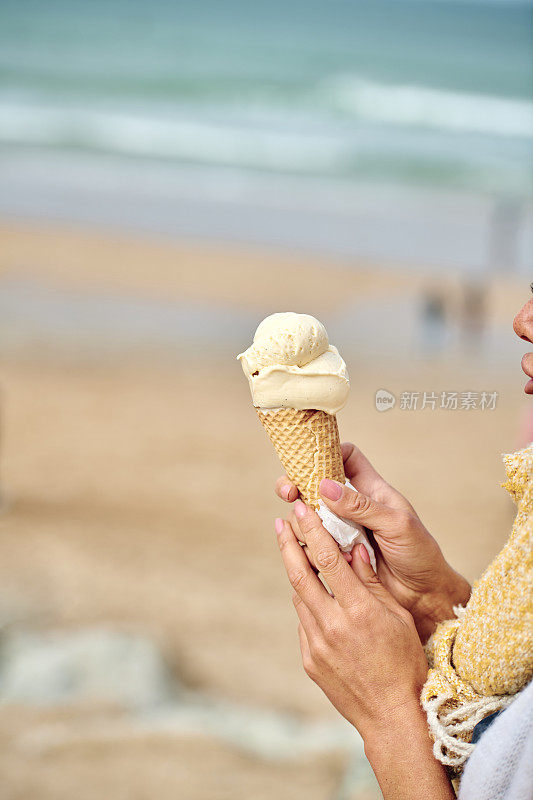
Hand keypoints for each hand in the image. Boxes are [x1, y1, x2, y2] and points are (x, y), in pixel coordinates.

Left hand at [275, 503, 454, 799]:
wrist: (392, 715)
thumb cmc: (405, 662)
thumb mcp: (397, 617)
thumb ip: (372, 582)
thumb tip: (354, 549)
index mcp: (358, 610)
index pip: (328, 560)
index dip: (312, 531)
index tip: (301, 510)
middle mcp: (331, 625)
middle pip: (300, 575)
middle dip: (288, 544)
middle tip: (281, 522)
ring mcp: (316, 645)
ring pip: (300, 598)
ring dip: (298, 574)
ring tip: (297, 553)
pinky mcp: (309, 660)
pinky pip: (304, 623)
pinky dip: (308, 605)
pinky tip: (315, 598)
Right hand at [276, 443, 469, 641]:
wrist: (422, 595)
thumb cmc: (419, 554)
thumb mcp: (396, 524)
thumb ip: (362, 506)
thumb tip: (324, 486)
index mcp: (371, 490)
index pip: (346, 457)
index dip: (329, 452)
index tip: (312, 460)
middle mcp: (352, 506)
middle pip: (314, 485)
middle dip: (297, 485)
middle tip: (289, 493)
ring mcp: (341, 530)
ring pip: (308, 516)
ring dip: (304, 522)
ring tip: (317, 536)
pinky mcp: (334, 553)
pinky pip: (311, 544)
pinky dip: (307, 546)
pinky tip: (316, 555)